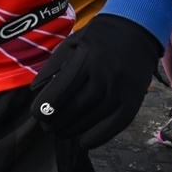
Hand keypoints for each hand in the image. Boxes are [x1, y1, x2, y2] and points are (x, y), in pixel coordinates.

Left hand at [29, 14, 161, 148]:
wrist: (136, 29)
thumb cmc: (97, 37)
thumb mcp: (71, 43)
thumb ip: (52, 66)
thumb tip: (35, 91)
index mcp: (85, 58)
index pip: (62, 89)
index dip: (46, 106)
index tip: (37, 114)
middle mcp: (104, 74)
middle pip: (76, 106)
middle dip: (57, 121)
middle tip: (46, 127)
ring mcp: (121, 87)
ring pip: (95, 116)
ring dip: (74, 130)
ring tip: (62, 133)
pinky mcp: (135, 98)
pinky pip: (117, 123)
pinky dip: (100, 136)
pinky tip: (86, 142)